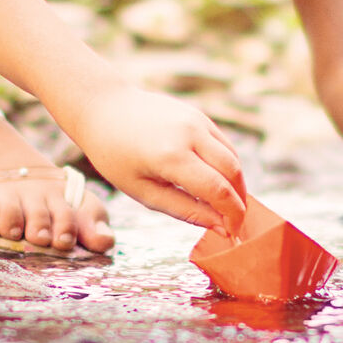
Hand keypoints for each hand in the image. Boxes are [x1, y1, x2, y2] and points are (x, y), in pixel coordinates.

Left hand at [66, 82, 246, 234]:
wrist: (103, 109)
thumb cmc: (115, 155)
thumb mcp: (143, 191)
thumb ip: (185, 210)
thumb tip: (220, 226)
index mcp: (171, 156)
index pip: (218, 190)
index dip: (232, 214)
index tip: (233, 233)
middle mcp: (189, 134)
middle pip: (233, 172)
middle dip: (239, 200)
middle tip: (234, 222)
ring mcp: (196, 120)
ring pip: (233, 156)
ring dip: (236, 183)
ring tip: (227, 204)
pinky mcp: (198, 114)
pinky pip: (223, 143)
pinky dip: (227, 165)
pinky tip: (217, 181)